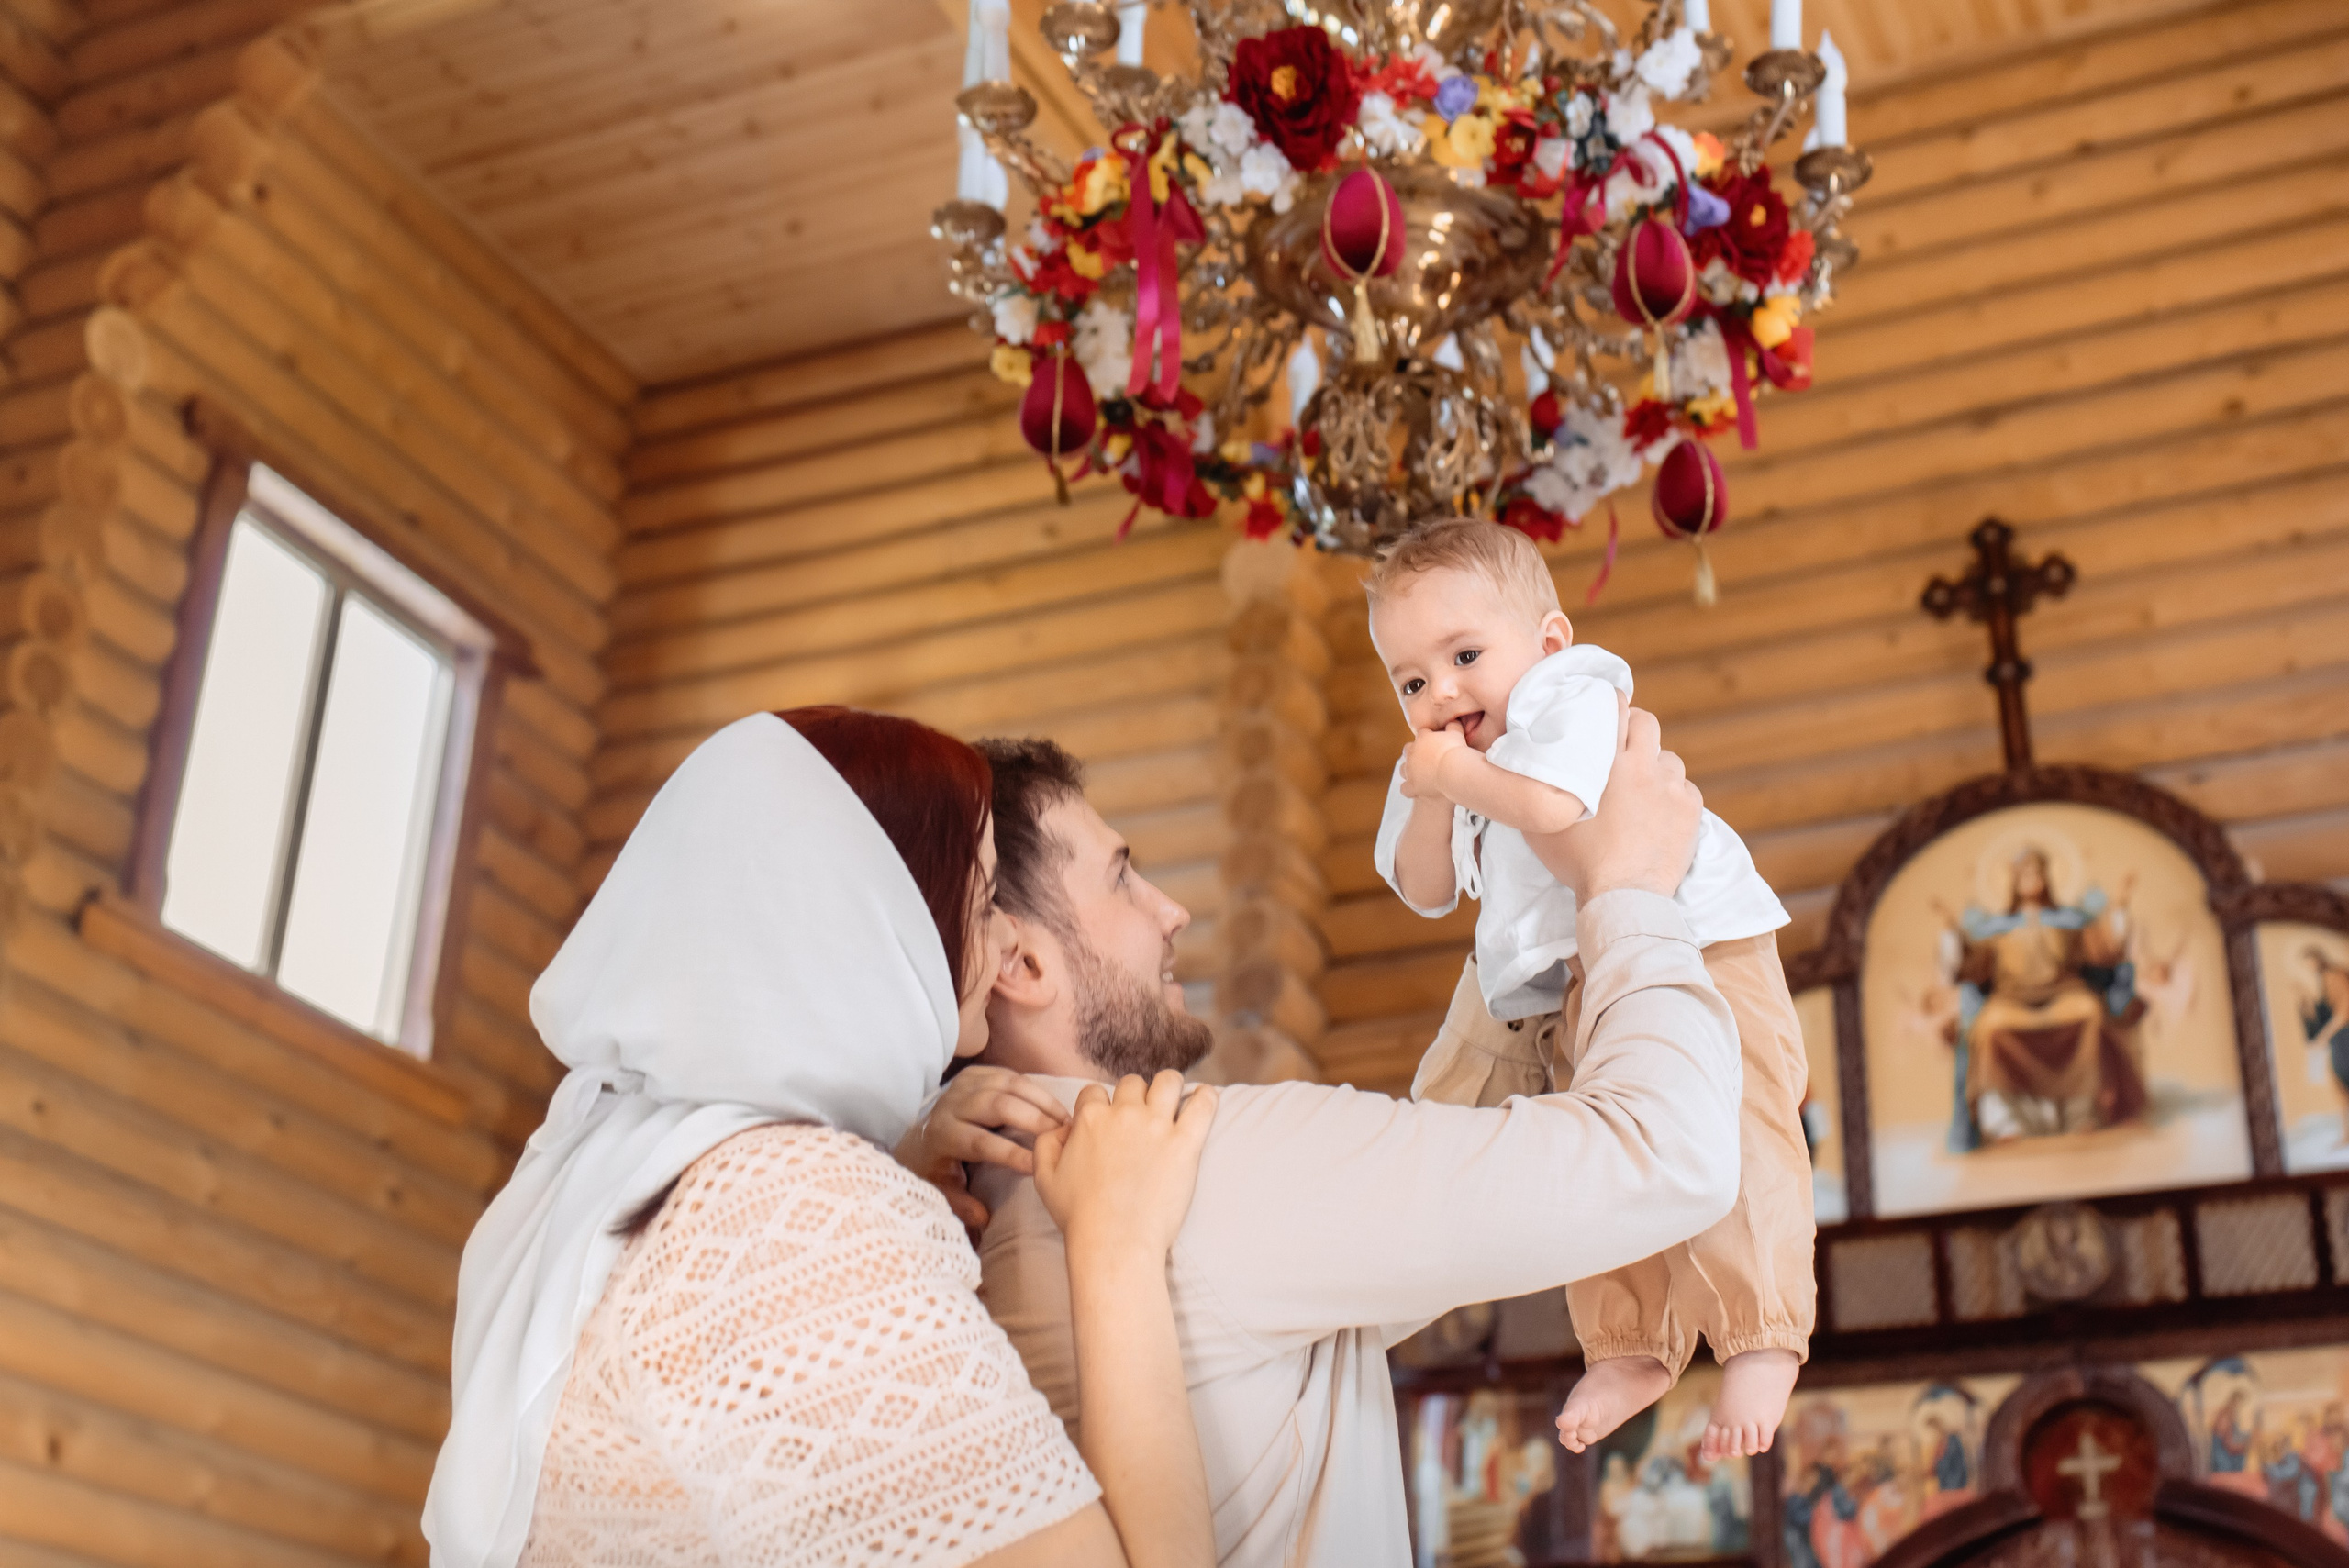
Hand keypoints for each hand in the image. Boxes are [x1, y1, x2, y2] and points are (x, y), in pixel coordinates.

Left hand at [893, 1066, 1068, 1227]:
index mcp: (942, 1135)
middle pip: (996, 1105)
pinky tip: (1051, 1105)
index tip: (1038, 1165)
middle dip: (1032, 1119)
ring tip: (1064, 1119)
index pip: (980, 1142)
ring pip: (1007, 1085)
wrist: (917, 1134)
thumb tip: (984, 1218)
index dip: (1010, 1152)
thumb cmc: (936, 1167)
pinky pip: (1009, 1076)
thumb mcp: (942, 1189)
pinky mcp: (974, 1074)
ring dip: (1040, 1101)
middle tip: (1061, 1134)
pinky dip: (1033, 1089)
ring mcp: (963, 1085)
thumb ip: (961, 1205)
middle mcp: (952, 1105)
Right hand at [1034, 1071, 1218, 1260]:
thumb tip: (1061, 1129)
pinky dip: (1205, 1098)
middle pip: (1133, 1083)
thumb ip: (1046, 1145)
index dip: (1100, 1105)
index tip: (1108, 1121)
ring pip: (1168, 1081)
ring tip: (1173, 1104)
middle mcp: (1124, 1114)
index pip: (1094, 1092)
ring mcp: (1157, 1126)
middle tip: (1141, 1118)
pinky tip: (1203, 1101)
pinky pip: (1203, 1104)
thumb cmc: (1079, 1216)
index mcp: (1089, 1119)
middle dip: (1135, 1097)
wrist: (1114, 1241)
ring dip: (1169, 1088)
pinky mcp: (1186, 1142)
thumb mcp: (1044, 1179)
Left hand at [1401, 723, 1466, 800]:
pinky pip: (1405, 788)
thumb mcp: (1457, 733)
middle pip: (1408, 750)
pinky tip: (1416, 790)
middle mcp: (1412, 752)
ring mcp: (1410, 769)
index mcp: (1422, 738)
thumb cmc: (1456, 751)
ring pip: (1403, 768)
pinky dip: (1410, 789)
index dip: (1429, 740)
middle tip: (1428, 759)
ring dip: (1410, 770)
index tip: (1437, 745)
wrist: (1453, 769)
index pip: (1422, 735)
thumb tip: (1453, 721)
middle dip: (1416, 753)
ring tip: (1421, 774)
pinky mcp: (1412, 785)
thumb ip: (1453, 726)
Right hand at [1525, 707, 1700, 901]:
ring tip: (1641, 788)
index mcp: (1607, 761)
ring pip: (1668, 759)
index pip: (1616, 708)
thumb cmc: (1578, 861)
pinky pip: (1685, 789)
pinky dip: (1673, 796)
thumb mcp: (1543, 821)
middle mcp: (1643, 766)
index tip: (1606, 706)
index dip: (1611, 702)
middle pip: (1648, 723)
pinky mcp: (1691, 811)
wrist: (1622, 896)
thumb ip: (1539, 789)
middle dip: (1636, 728)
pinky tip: (1658, 813)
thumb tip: (1525, 769)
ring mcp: (1672, 788)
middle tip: (1624, 745)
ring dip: (1655, 767)